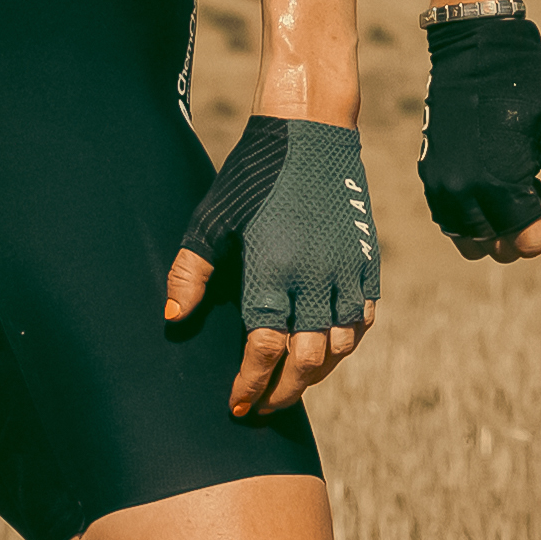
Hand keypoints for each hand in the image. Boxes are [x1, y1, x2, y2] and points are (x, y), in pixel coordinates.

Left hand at [168, 115, 379, 414]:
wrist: (311, 132)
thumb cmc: (251, 175)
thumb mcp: (210, 219)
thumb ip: (190, 273)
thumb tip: (174, 321)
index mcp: (272, 272)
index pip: (264, 351)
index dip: (251, 386)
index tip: (238, 406)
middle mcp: (315, 279)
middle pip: (306, 362)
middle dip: (283, 393)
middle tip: (264, 407)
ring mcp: (346, 271)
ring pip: (339, 348)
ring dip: (315, 375)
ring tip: (291, 383)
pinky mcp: (367, 261)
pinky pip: (362, 321)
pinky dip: (345, 344)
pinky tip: (325, 350)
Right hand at [415, 4, 540, 262]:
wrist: (477, 49)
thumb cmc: (530, 87)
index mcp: (498, 183)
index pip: (527, 242)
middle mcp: (463, 192)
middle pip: (498, 248)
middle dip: (524, 232)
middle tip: (538, 193)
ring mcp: (441, 185)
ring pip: (471, 240)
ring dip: (496, 228)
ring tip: (514, 189)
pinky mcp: (430, 175)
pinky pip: (450, 219)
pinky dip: (473, 215)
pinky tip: (492, 181)